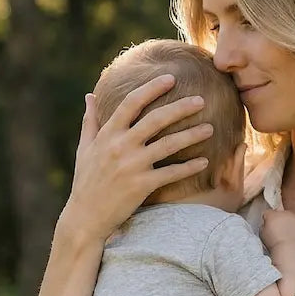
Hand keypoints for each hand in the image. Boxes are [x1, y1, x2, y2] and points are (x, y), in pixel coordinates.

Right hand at [62, 75, 228, 241]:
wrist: (86, 217)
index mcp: (108, 134)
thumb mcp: (84, 149)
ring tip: (210, 129)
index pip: (131, 103)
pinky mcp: (142, 186)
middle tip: (201, 100)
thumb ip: (90, 121)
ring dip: (192, 135)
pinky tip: (205, 161)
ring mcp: (132, 166)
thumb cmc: (86, 181)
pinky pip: (171, 173)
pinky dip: (189, 167)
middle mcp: (120, 146)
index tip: (170, 78)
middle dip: (180, 107)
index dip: (151, 88)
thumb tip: (90, 96)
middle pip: (156, 119)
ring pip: (168, 145)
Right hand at [260, 209, 294, 250]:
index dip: (268, 219)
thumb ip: (264, 225)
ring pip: (293, 217)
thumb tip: (266, 223)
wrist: (290, 249)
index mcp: (272, 215)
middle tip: (281, 231)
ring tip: (290, 235)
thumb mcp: (262, 234)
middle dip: (281, 219)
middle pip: (282, 213)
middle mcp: (285, 213)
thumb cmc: (275, 244)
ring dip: (292, 223)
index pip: (268, 212)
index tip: (270, 225)